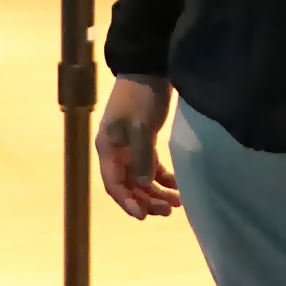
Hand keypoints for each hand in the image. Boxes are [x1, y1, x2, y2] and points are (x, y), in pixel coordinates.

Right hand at [97, 75, 181, 218]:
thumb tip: (143, 185)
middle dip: (146, 200)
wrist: (150, 69)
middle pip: (128, 186)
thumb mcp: (141, 126)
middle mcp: (116, 152)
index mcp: (108, 148)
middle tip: (168, 210)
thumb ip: (141, 157)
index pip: (114, 184)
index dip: (127, 202)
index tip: (143, 216)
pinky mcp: (145, 141)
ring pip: (141, 179)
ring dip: (156, 193)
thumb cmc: (141, 96)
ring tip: (176, 203)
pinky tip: (178, 186)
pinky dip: (164, 178)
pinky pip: (151, 167)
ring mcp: (130, 147)